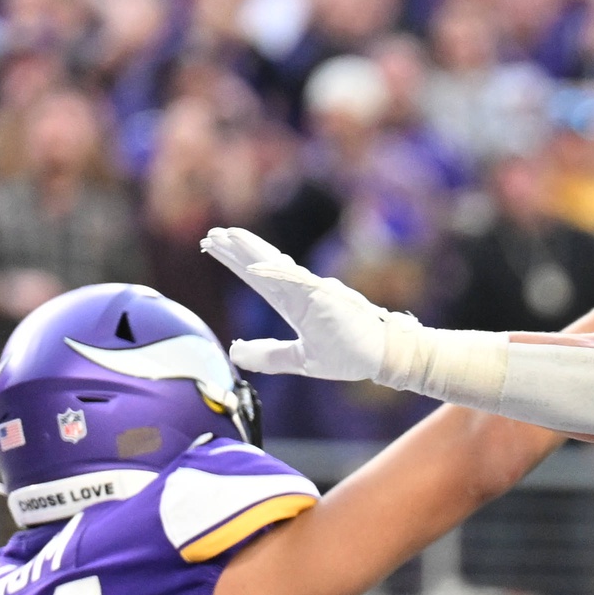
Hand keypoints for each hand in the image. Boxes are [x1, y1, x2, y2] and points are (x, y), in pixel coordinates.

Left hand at [204, 226, 397, 381]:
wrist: (383, 357)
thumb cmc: (349, 354)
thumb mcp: (301, 359)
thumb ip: (269, 355)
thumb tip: (234, 352)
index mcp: (295, 305)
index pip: (258, 279)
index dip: (235, 263)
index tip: (212, 248)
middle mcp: (301, 292)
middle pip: (261, 266)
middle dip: (234, 250)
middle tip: (209, 235)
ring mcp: (313, 291)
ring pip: (274, 266)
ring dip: (249, 249)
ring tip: (224, 235)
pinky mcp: (325, 295)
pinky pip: (294, 280)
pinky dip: (272, 271)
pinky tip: (250, 263)